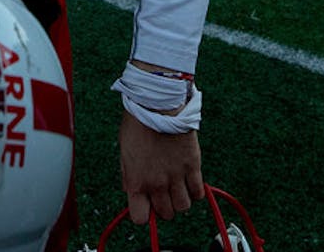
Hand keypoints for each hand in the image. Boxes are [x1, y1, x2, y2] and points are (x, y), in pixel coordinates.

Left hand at [118, 110, 203, 224]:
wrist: (158, 105)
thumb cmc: (138, 124)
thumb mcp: (125, 153)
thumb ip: (129, 176)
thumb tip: (132, 191)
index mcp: (136, 183)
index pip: (140, 218)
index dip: (144, 212)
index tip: (147, 204)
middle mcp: (157, 184)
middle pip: (165, 214)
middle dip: (164, 206)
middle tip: (164, 192)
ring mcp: (176, 176)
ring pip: (184, 207)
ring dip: (181, 200)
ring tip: (178, 187)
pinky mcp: (193, 165)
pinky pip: (199, 192)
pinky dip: (196, 191)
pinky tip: (190, 181)